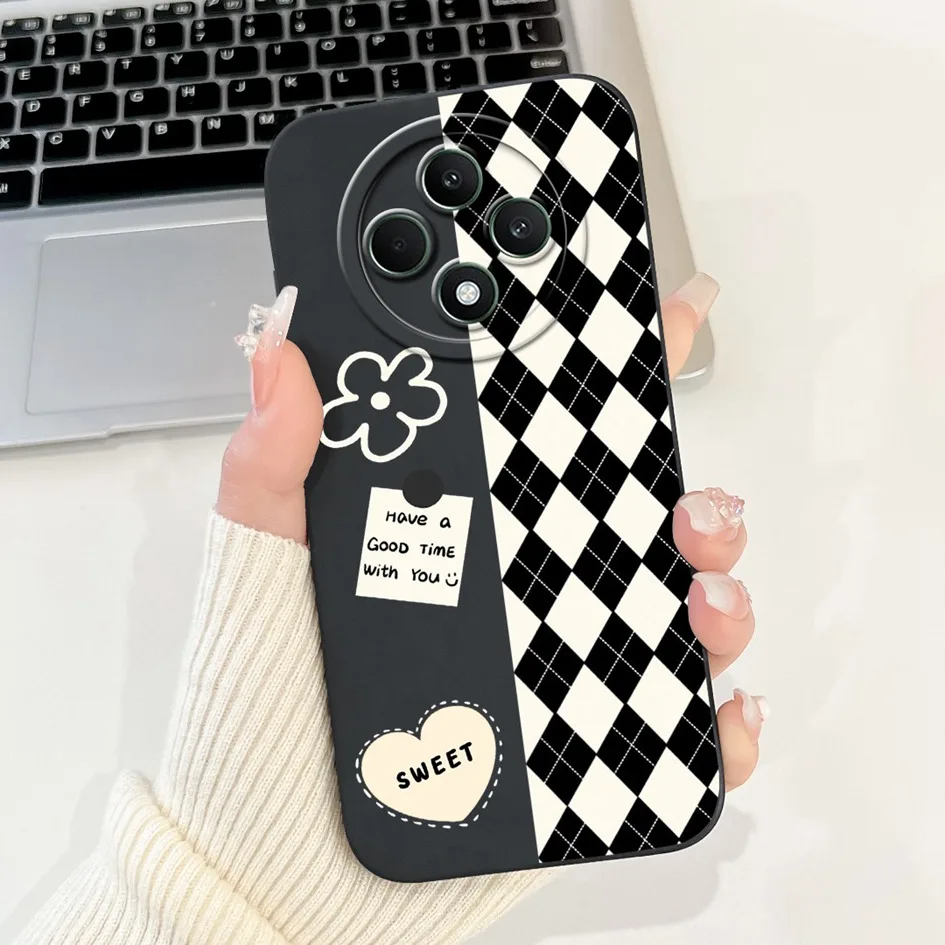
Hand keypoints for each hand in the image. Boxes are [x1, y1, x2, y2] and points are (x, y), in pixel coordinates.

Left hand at [219, 273, 765, 790]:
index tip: (663, 323)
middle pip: (638, 519)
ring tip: (700, 602)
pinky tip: (714, 702)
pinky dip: (717, 716)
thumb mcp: (262, 566)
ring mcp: (558, 662)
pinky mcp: (581, 743)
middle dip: (692, 496)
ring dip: (719, 593)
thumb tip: (279, 348)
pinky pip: (676, 726)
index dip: (612, 375)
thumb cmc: (266, 707)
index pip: (548, 438)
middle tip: (690, 505)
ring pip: (676, 609)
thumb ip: (273, 460)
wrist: (282, 855)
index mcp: (460, 526)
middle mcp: (520, 586)